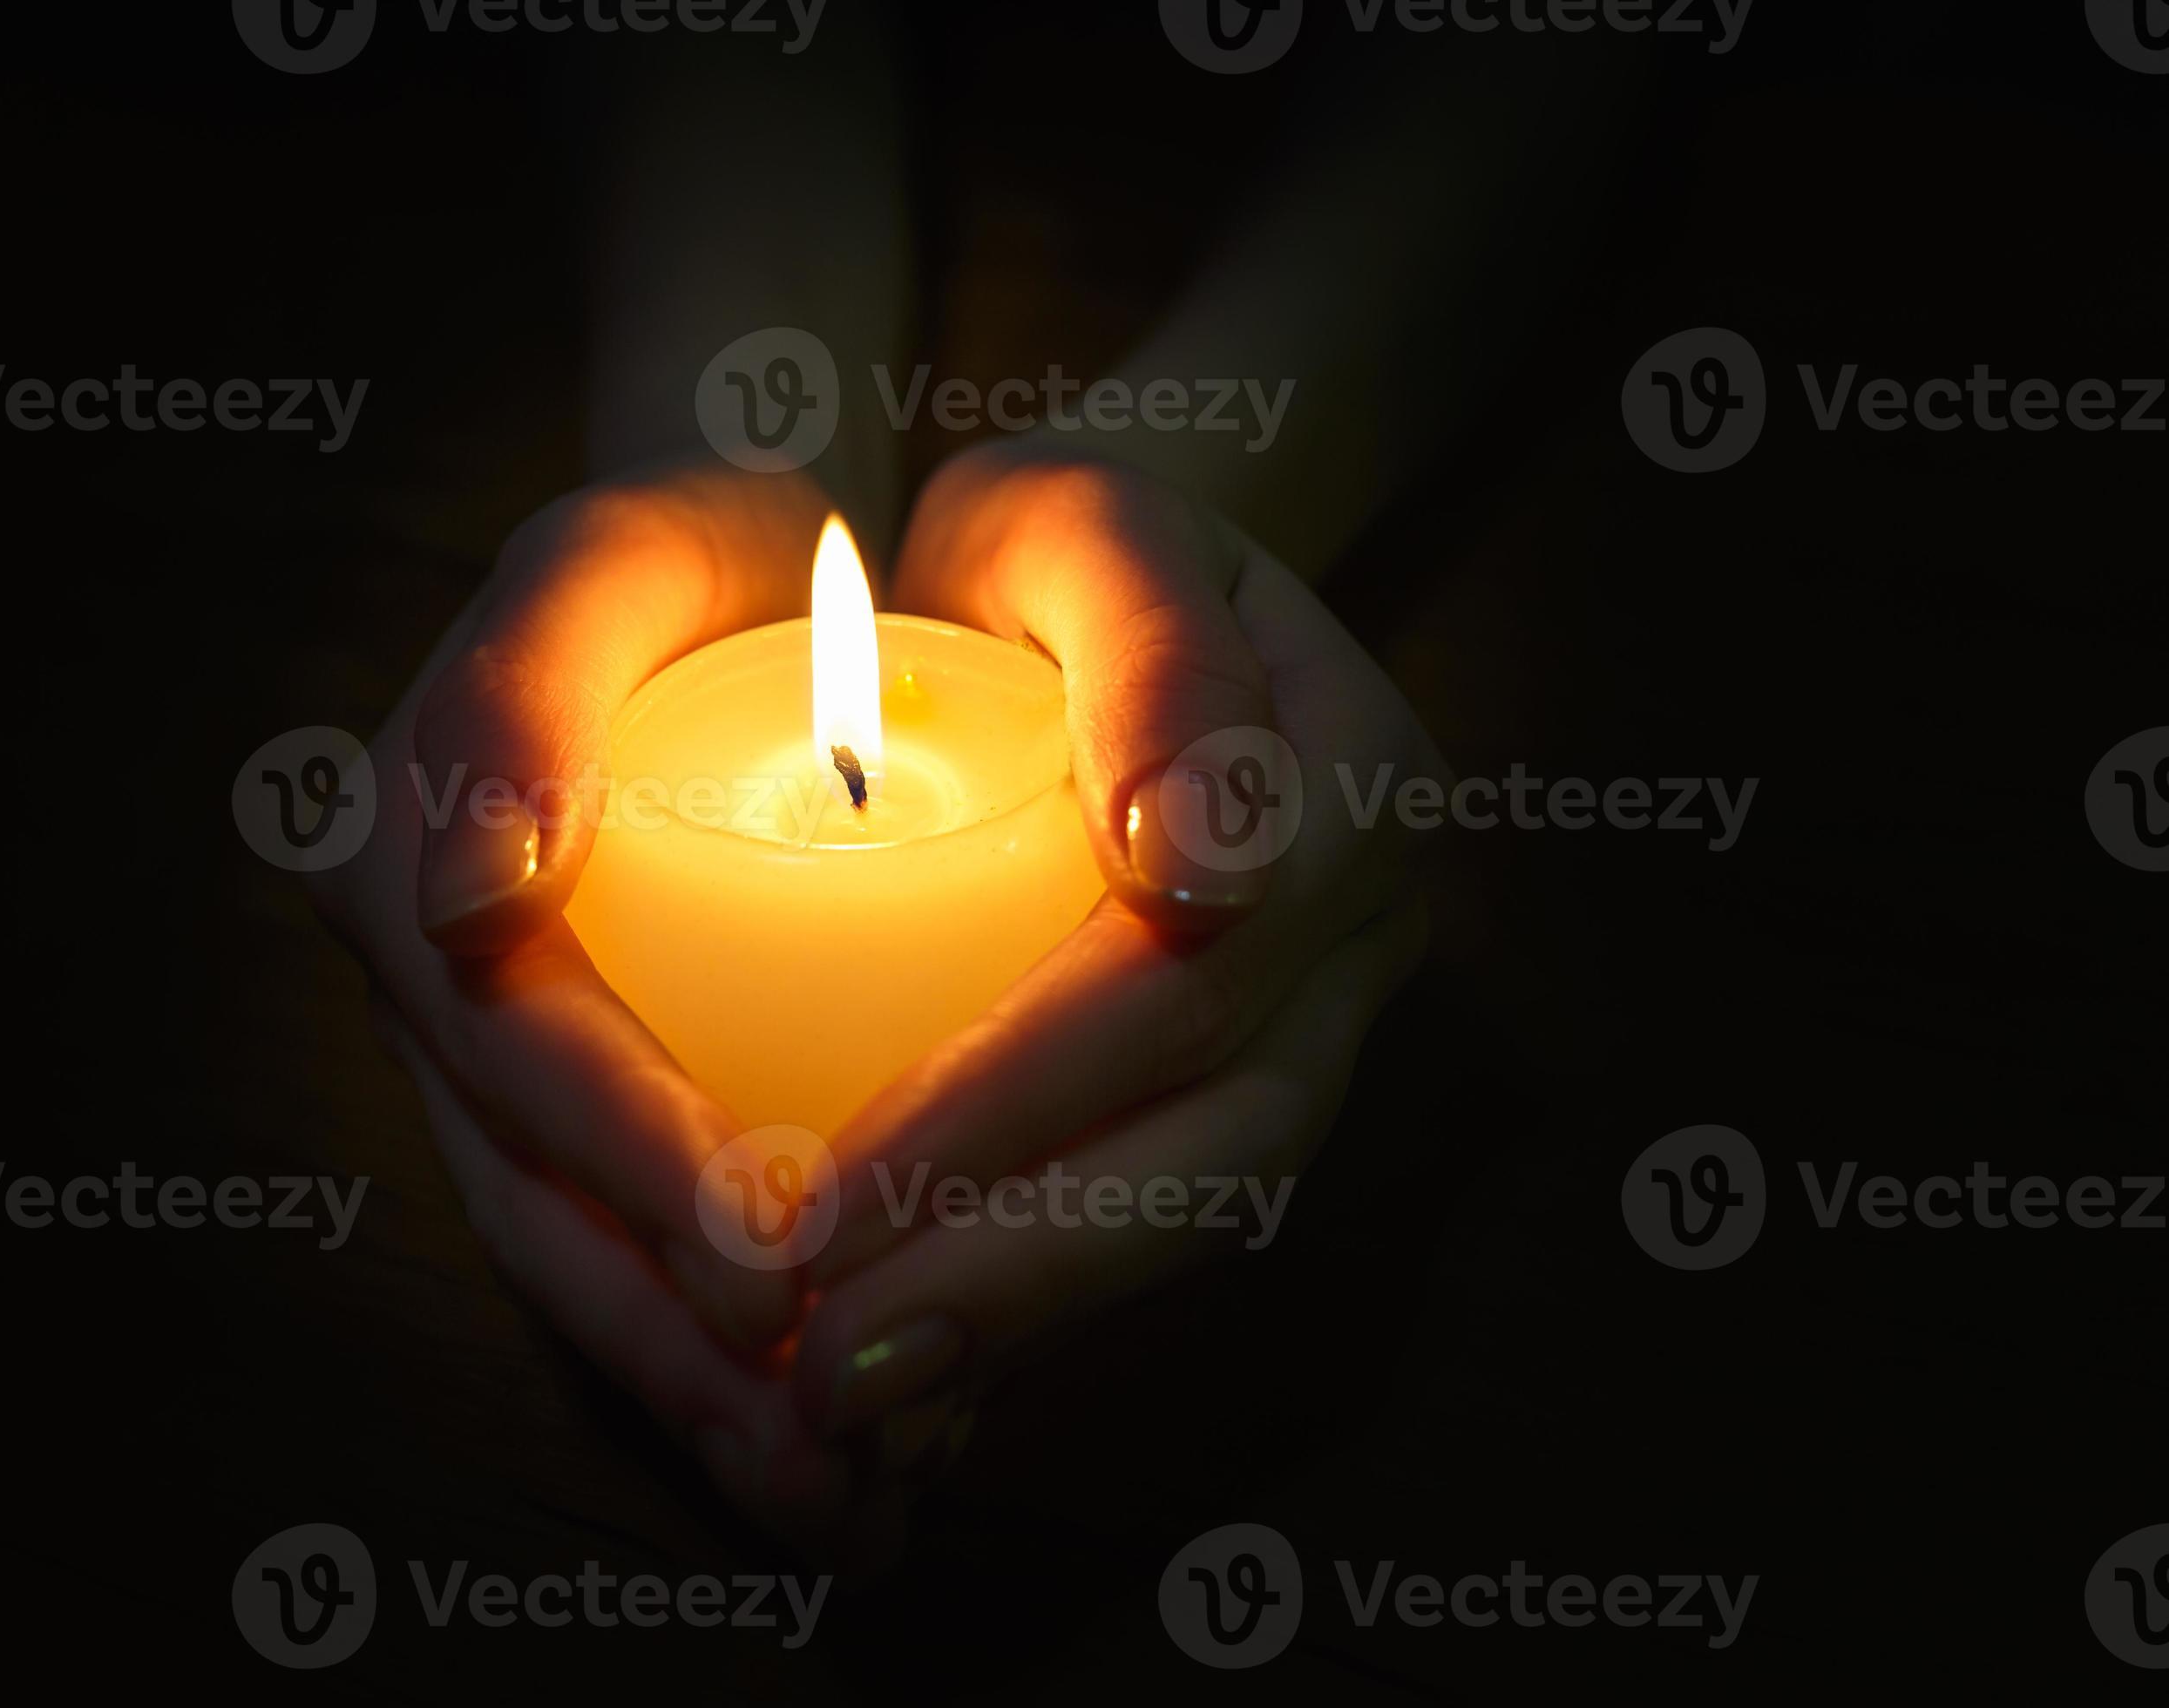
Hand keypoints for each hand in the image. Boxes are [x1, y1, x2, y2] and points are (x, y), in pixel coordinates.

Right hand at [307, 464, 901, 1552]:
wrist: (725, 583)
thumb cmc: (681, 555)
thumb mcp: (605, 560)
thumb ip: (521, 696)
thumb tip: (461, 904)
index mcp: (401, 873)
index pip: (518, 1054)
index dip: (630, 1161)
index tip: (767, 1248)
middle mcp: (432, 994)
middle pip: (542, 1206)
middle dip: (672, 1342)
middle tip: (815, 1459)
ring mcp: (501, 1064)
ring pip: (588, 1261)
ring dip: (705, 1390)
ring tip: (840, 1503)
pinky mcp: (589, 1104)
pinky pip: (644, 1244)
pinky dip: (733, 1343)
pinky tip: (857, 1432)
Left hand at [791, 444, 1440, 1438]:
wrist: (1113, 582)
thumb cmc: (1063, 540)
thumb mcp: (1088, 524)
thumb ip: (1152, 652)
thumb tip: (1200, 869)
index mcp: (1348, 790)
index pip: (1171, 989)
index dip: (1004, 1114)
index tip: (820, 1208)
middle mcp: (1367, 932)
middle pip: (1214, 1145)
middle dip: (1013, 1271)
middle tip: (823, 1370)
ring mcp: (1331, 1017)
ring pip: (1204, 1208)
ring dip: (1024, 1323)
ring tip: (844, 1403)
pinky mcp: (1259, 1073)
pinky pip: (1161, 1214)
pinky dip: (1038, 1305)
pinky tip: (907, 1381)